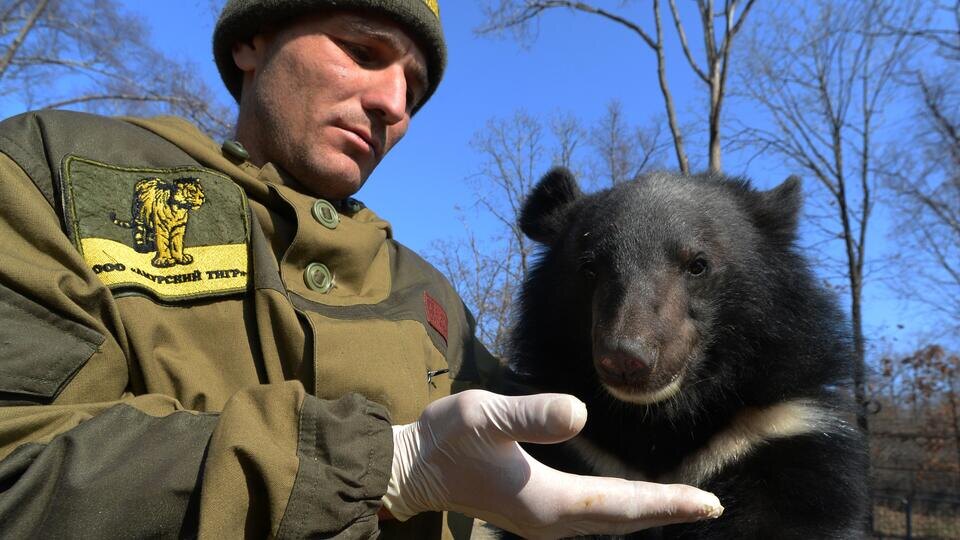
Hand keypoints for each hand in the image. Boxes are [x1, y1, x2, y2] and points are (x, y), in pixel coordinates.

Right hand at [382, 389, 722, 538]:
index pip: (621, 504)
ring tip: (682, 503)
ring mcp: (542, 519)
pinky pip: (591, 514)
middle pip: (622, 518)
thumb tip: (578, 414)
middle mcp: (551, 519)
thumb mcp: (484, 416)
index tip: (708, 503)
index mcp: (548, 501)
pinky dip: (619, 508)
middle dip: (666, 510)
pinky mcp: (533, 511)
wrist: (412, 468)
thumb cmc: (446, 438)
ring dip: (645, 511)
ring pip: (608, 520)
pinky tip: (629, 500)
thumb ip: (530, 416)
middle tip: (710, 505)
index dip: (667, 503)